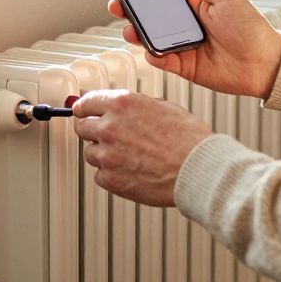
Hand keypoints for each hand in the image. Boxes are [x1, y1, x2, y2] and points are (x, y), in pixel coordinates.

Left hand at [72, 90, 211, 206]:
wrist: (198, 169)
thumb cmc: (189, 140)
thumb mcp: (165, 107)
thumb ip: (138, 106)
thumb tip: (126, 108)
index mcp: (122, 104)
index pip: (86, 102)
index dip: (85, 108)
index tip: (83, 111)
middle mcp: (110, 127)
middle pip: (82, 127)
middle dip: (93, 131)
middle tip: (107, 136)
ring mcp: (108, 155)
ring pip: (90, 153)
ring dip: (103, 154)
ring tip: (127, 157)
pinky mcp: (111, 179)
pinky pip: (100, 175)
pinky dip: (111, 174)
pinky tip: (130, 171)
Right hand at [110, 0, 280, 98]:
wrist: (264, 63)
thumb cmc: (250, 27)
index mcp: (194, 5)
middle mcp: (185, 25)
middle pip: (151, 16)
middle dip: (131, 11)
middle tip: (119, 6)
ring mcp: (182, 46)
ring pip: (151, 38)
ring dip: (137, 33)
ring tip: (131, 29)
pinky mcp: (184, 66)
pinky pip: (161, 60)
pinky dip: (152, 55)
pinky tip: (151, 49)